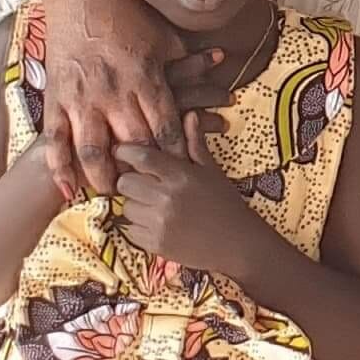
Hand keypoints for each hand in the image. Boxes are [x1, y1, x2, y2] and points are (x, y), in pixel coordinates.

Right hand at [40, 0, 194, 199]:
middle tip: (153, 194)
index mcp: (145, 76)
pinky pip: (56, 140)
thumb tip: (215, 68)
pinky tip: (68, 192)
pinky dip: (60, 169)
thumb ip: (182, 61)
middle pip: (133, 143)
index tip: (183, 174)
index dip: (175, 153)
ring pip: (94, 150)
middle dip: (144, 172)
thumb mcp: (162, 35)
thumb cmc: (125, 13)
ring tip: (114, 196)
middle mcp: (114, 91)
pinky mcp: (55, 97)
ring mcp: (82, 96)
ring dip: (104, 178)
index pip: (166, 124)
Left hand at [113, 128, 278, 277]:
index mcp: (181, 175)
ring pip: (126, 207)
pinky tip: (156, 223)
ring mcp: (159, 223)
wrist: (237, 244)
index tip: (122, 151)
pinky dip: (139, 227)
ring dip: (135, 205)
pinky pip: (131, 230)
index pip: (140, 158)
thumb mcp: (212, 171)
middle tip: (143, 183)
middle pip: (125, 183)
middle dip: (131, 181)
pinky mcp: (155, 245)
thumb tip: (189, 114)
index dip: (126, 152)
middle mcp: (167, 198)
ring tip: (153, 205)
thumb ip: (195, 143)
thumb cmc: (225, 203)